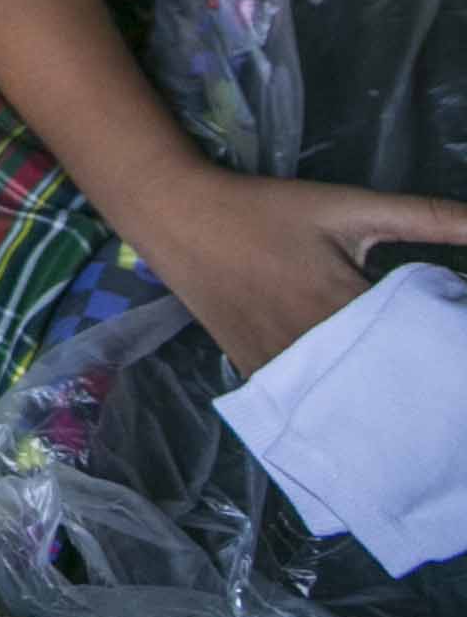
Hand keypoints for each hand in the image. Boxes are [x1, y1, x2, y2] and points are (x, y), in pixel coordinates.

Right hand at [126, 162, 466, 376]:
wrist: (178, 216)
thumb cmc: (267, 210)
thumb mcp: (349, 207)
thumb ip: (425, 217)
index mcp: (346, 304)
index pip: (421, 346)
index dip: (445, 350)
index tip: (454, 351)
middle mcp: (315, 347)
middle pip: (390, 383)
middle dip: (421, 383)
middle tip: (439, 378)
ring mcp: (282, 368)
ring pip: (350, 404)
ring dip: (383, 402)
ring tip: (410, 397)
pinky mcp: (259, 374)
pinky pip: (309, 406)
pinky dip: (338, 408)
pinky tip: (359, 403)